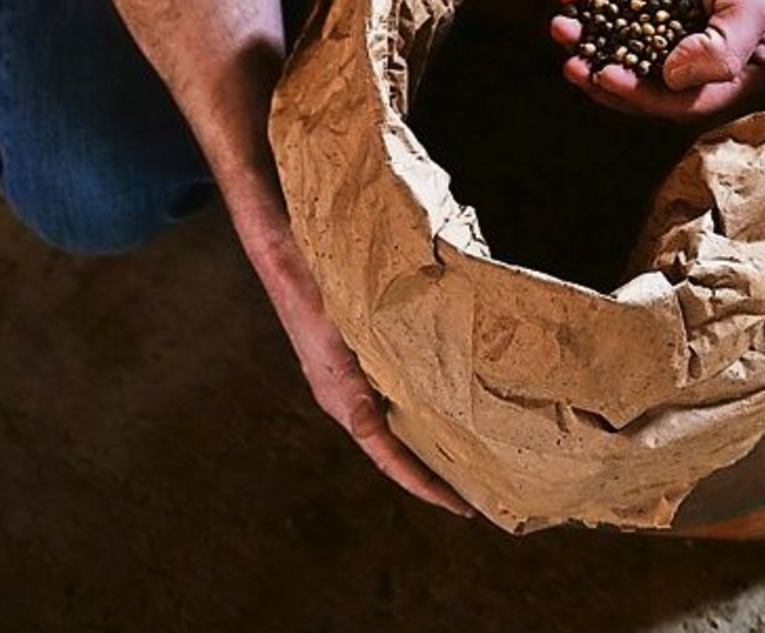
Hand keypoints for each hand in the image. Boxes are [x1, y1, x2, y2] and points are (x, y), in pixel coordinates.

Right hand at [250, 206, 473, 517]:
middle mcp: (348, 396)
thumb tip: (379, 424)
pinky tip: (449, 390)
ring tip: (469, 445)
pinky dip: (423, 398)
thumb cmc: (310, 296)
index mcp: (343, 401)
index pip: (389, 457)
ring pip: (399, 417)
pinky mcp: (359, 355)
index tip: (457, 507)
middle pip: (398, 445)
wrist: (287, 258)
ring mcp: (353, 377)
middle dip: (434, 469)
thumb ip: (357, 386)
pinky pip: (396, 387)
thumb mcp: (337, 342)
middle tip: (477, 486)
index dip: (423, 485)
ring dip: (431, 434)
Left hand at [550, 0, 764, 123]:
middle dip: (605, 77)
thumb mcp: (752, 3)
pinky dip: (588, 6)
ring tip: (561, 27)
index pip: (686, 102)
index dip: (643, 97)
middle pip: (648, 84)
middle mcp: (702, 54)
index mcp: (736, 69)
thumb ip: (721, 51)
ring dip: (589, 44)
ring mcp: (671, 24)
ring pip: (623, 48)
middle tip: (572, 66)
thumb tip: (671, 78)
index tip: (607, 76)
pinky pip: (612, 10)